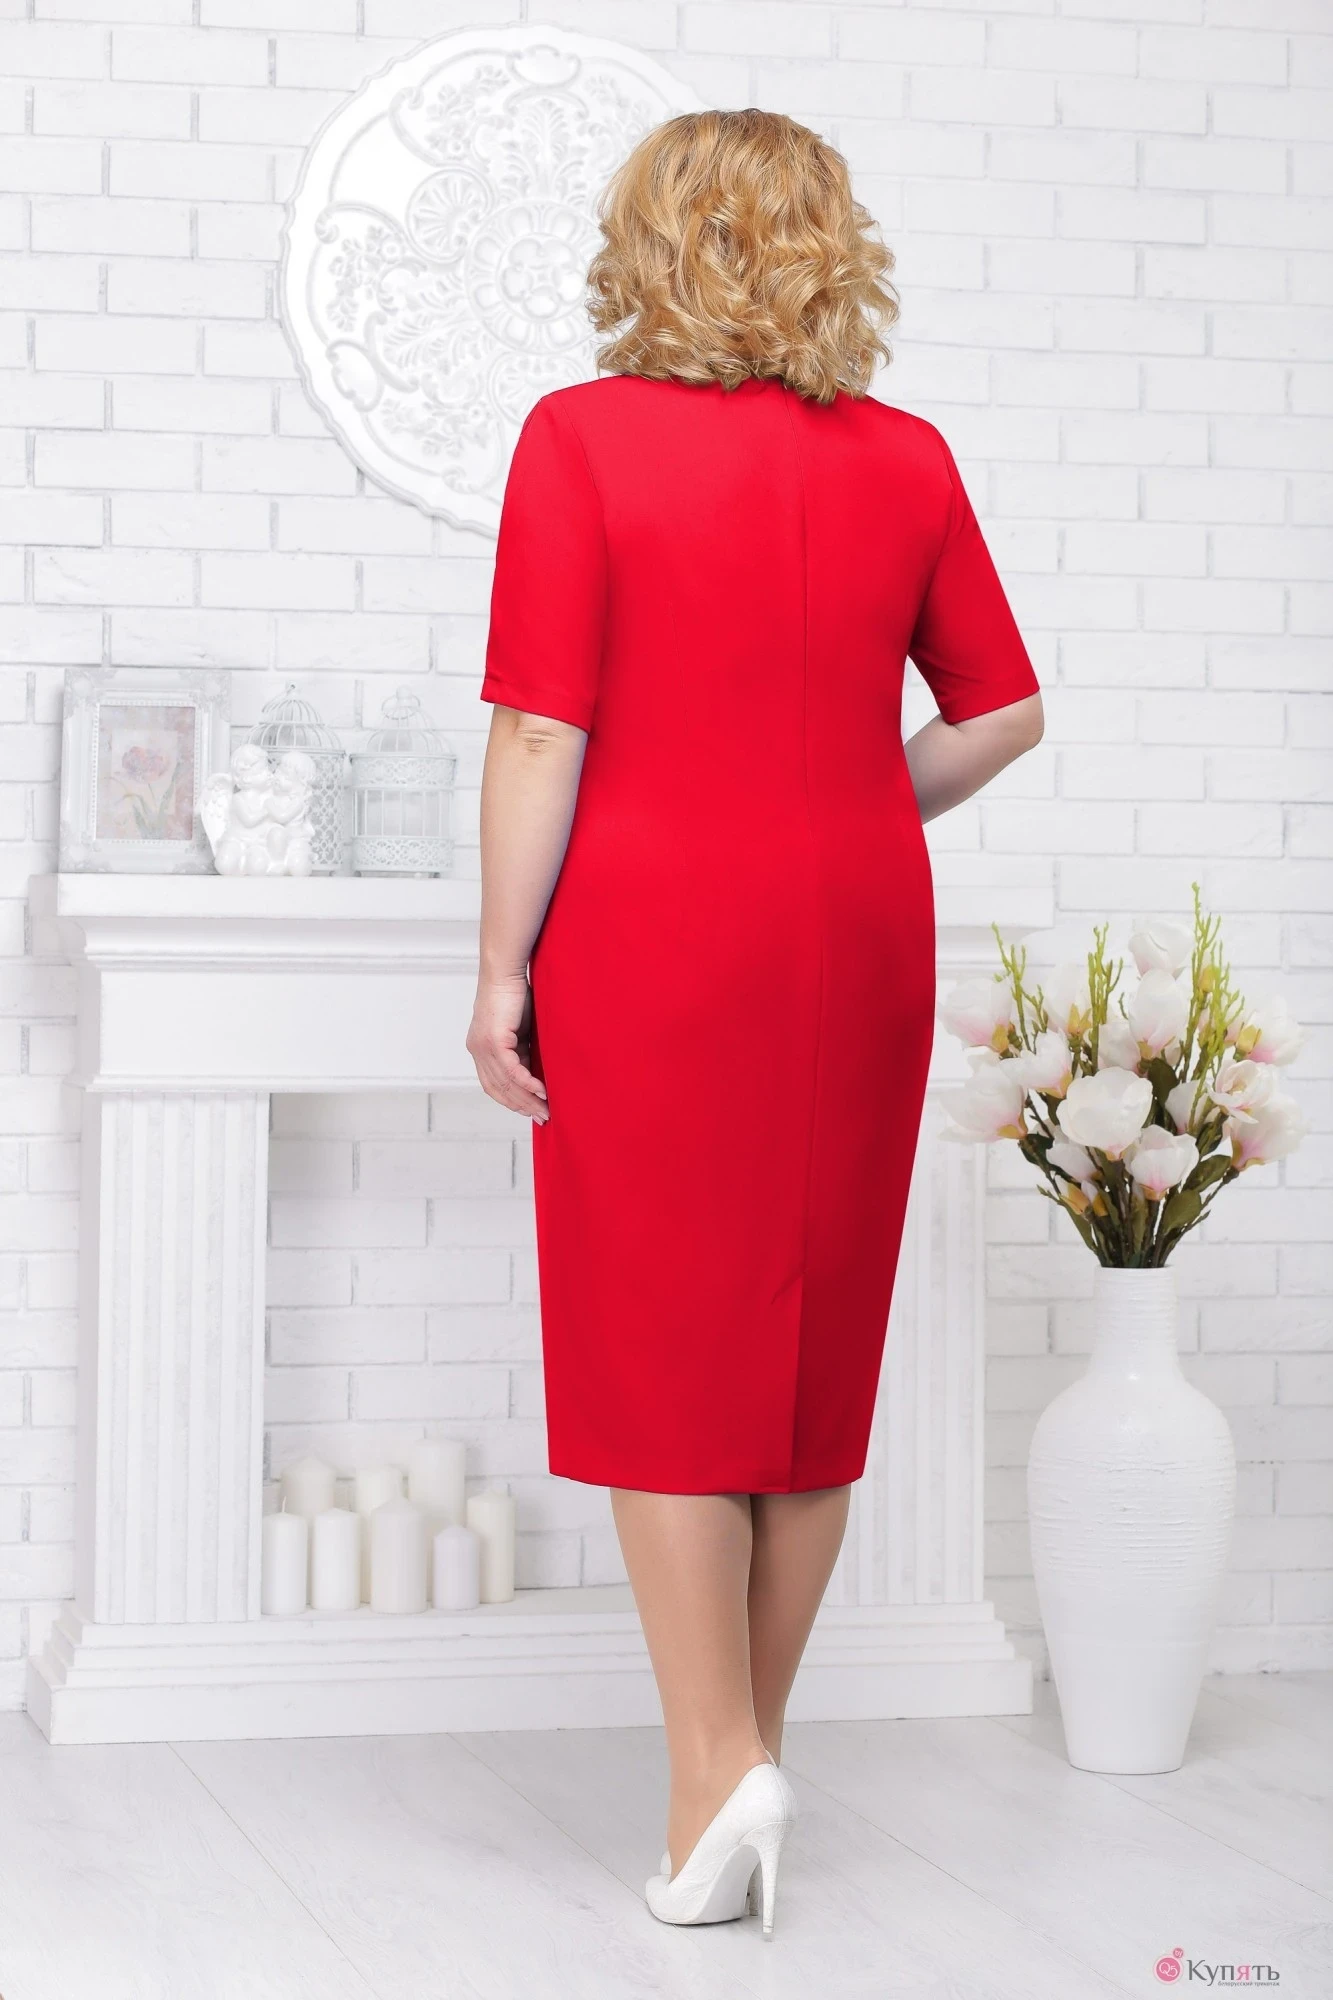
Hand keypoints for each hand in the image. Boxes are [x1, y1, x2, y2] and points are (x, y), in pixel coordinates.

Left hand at [466, 974, 548, 1122]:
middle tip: (543, 1117)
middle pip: (498, 1089)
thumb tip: (537, 1071)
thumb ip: (523, 1050)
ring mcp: (482, 1046)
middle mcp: (476, 1049)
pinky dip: (526, 1083)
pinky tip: (541, 1091)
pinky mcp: (493, 1040)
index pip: (493, 1084)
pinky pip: (510, 1070)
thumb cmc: (515, 993)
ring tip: (545, 1109)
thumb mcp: (520, 1030)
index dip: (512, 1100)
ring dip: (526, 1099)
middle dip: (521, 1106)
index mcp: (480, 1048)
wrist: (506, 970)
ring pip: (504, 1083)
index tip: (531, 1111)